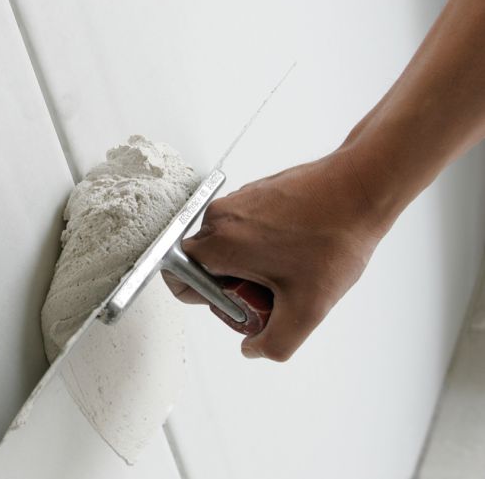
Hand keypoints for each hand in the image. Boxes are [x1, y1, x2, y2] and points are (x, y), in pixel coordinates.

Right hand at [164, 149, 388, 360]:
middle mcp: (219, 217)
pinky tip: (294, 246)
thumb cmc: (334, 238)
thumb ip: (274, 343)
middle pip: (202, 264)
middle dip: (230, 283)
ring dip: (247, 263)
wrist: (360, 189)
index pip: (177, 279)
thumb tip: (253, 348)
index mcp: (219, 244)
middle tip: (270, 288)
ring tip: (288, 265)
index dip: (204, 299)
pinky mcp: (253, 192)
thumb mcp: (307, 308)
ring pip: (224, 245)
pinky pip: (241, 227)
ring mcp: (236, 200)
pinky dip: (260, 242)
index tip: (237, 300)